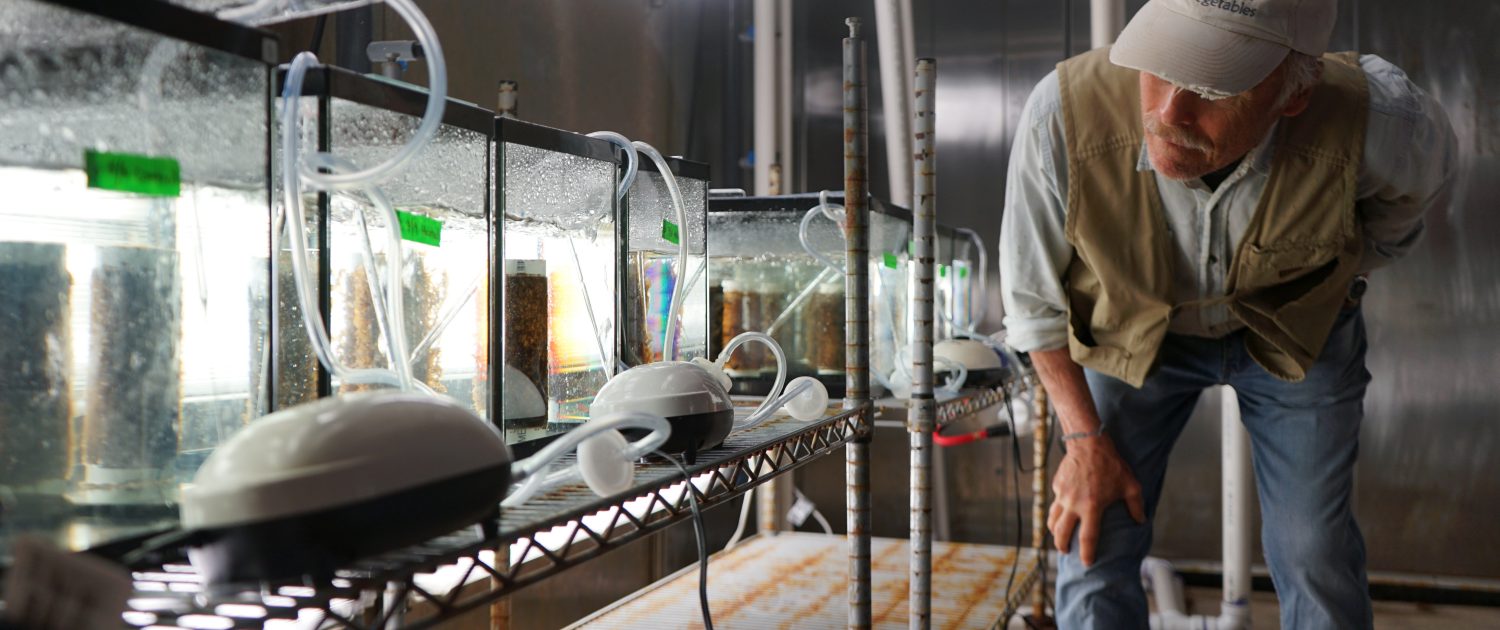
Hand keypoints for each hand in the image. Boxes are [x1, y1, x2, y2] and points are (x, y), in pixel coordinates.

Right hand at [1047, 435, 1145, 566]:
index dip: (1087, 553)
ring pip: (1053, 520)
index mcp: (1092, 507)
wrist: (1089, 443)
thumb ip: (1136, 505)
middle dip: (1062, 546)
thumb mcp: (1130, 485)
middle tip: (1065, 551)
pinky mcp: (1057, 486)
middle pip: (1061, 534)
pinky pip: (1055, 503)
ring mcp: (1062, 495)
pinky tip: (1062, 511)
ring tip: (1059, 536)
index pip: (1087, 538)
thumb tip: (1140, 520)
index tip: (1086, 563)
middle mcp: (1074, 504)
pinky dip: (1057, 511)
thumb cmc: (1111, 464)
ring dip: (1055, 531)